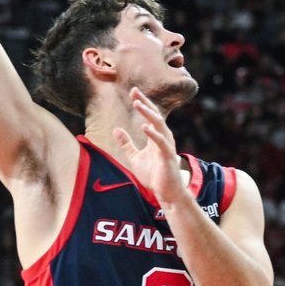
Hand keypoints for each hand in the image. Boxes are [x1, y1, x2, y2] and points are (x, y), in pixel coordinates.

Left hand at [113, 87, 185, 206]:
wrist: (166, 193)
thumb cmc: (153, 176)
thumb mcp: (135, 158)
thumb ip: (127, 144)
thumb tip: (116, 129)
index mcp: (156, 137)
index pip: (150, 116)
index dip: (142, 103)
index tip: (133, 91)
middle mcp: (163, 138)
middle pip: (155, 115)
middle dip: (145, 103)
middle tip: (135, 92)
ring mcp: (166, 146)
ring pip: (159, 125)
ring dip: (148, 114)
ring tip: (138, 104)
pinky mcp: (167, 156)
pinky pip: (161, 142)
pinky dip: (153, 134)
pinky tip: (144, 127)